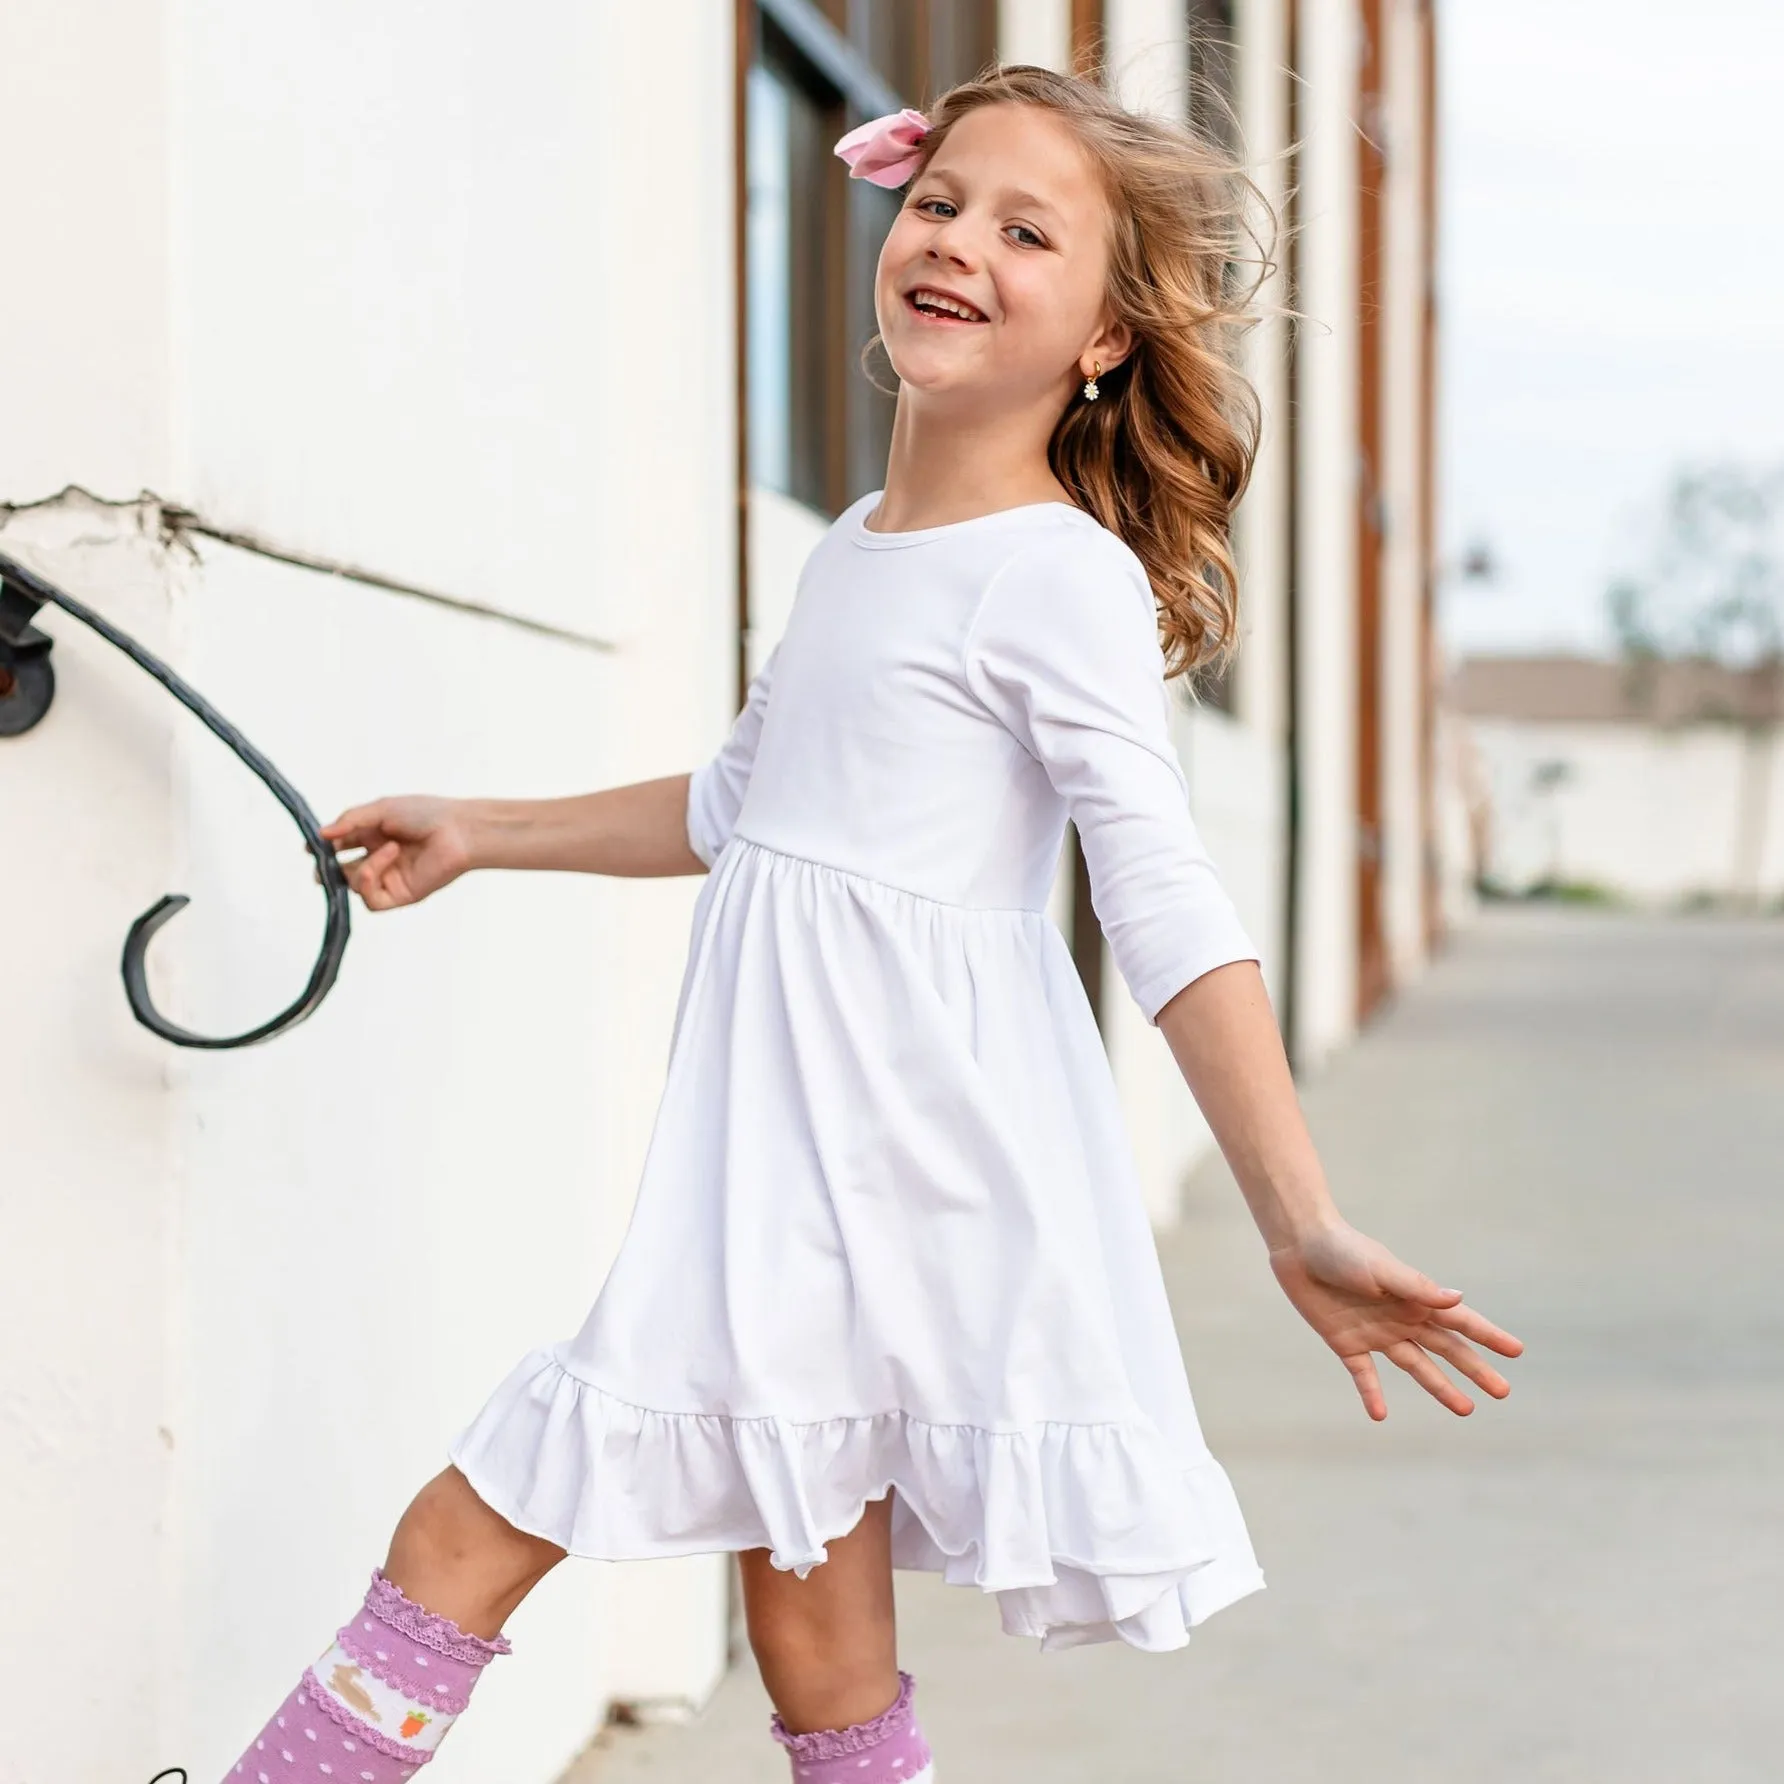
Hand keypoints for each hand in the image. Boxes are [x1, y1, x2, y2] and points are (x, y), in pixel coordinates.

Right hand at [321, 796, 476, 910]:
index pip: (341, 846)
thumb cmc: (427, 814)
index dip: (324, 848)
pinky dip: (371, 880)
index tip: (312, 845)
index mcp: (374, 836)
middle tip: (321, 866)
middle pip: (342, 872)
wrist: (459, 830)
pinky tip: (387, 859)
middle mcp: (380, 858)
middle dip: (328, 871)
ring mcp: (390, 878)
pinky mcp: (401, 895)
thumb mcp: (381, 810)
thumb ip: (349, 821)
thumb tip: (320, 834)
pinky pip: (371, 899)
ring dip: (363, 867)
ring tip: (390, 847)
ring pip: (355, 885)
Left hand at [1269, 1219, 1522, 1419]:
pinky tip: (1380, 1416)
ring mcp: (1376, 1333)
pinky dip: (1372, 1395)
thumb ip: (1416, 1288)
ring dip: (1440, 1387)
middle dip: (1475, 1369)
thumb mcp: (1381, 1269)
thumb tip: (1459, 1299)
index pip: (1460, 1321)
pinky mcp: (1346, 1343)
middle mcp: (1402, 1318)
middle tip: (1502, 1391)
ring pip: (1416, 1366)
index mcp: (1415, 1299)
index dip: (1489, 1336)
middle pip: (1446, 1349)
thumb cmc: (1343, 1251)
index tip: (1517, 1351)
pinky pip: (1364, 1375)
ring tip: (1466, 1409)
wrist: (1299, 1247)